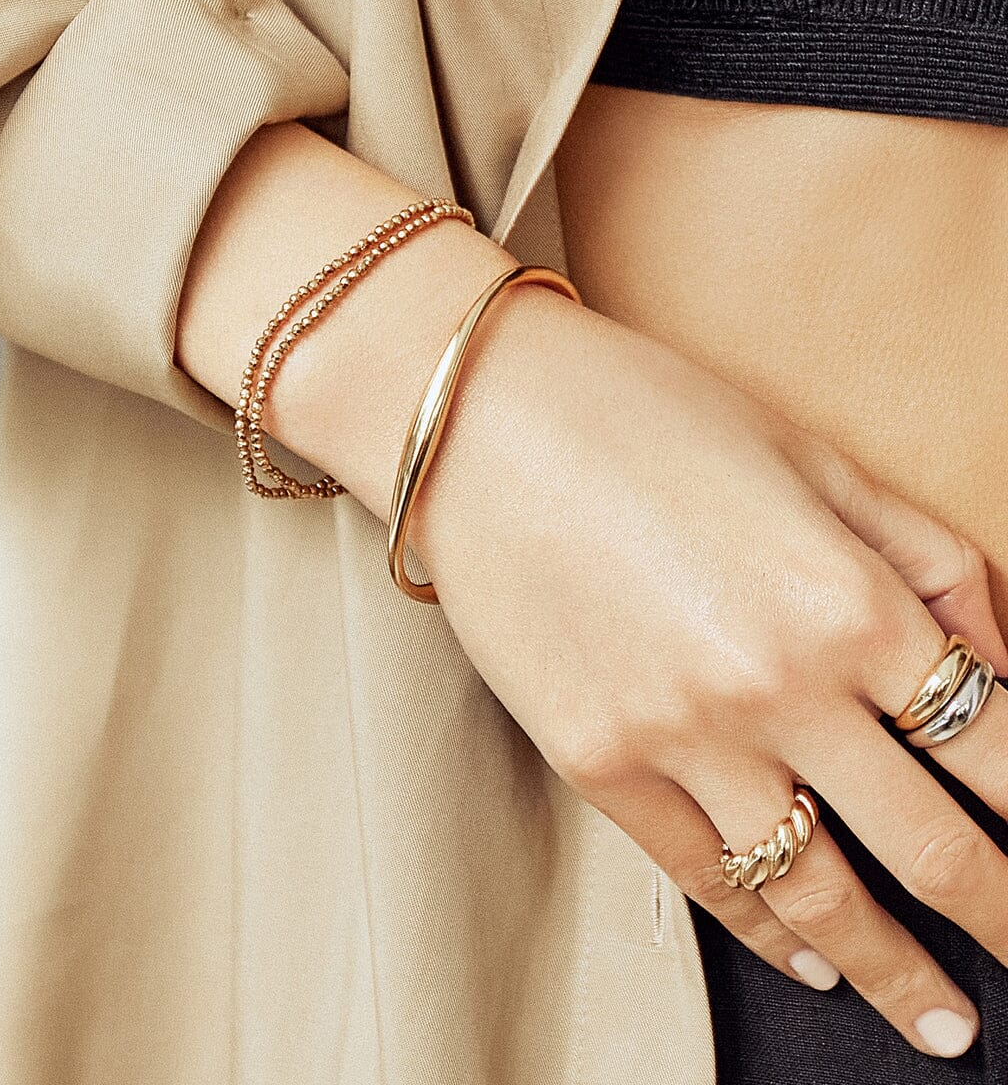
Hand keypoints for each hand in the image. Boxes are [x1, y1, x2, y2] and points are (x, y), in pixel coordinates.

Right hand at [406, 282, 1007, 1058]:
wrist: (483, 424)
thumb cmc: (648, 419)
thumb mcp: (813, 457)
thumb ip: (928, 558)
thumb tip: (1002, 658)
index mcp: (848, 600)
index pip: (998, 747)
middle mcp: (776, 687)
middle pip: (933, 850)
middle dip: (1002, 917)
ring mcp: (678, 737)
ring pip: (817, 894)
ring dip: (896, 973)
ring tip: (938, 1019)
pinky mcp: (596, 762)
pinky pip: (702, 877)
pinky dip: (768, 932)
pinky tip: (808, 954)